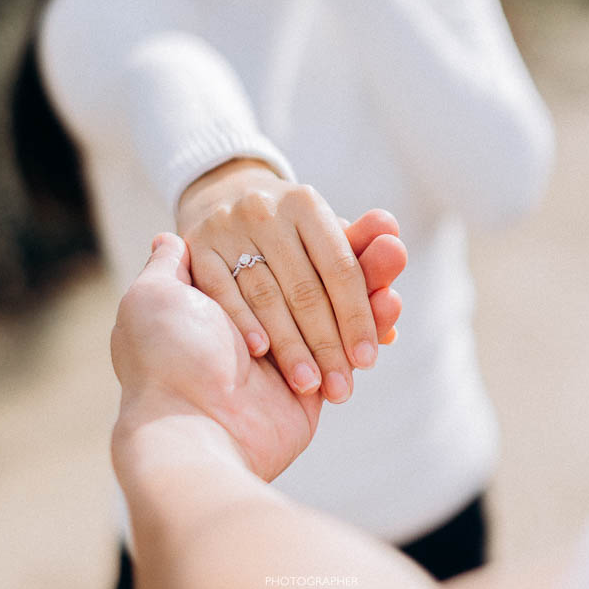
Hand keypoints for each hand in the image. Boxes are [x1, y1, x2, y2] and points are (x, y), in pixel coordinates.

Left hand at [111, 224, 403, 481]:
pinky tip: (392, 301)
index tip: (351, 217)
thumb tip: (164, 239)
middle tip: (390, 237)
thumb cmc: (165, 358)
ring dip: (372, 283)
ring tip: (396, 252)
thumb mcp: (153, 299)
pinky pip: (351, 346)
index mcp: (226, 294)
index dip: (317, 233)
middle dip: (356, 257)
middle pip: (319, 275)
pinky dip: (373, 322)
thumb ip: (168, 265)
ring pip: (340, 306)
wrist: (187, 426)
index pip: (285, 252)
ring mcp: (291, 351)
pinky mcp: (314, 384)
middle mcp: (259, 319)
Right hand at [176, 159, 403, 403]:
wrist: (223, 201)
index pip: (341, 268)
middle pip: (304, 286)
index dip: (358, 316)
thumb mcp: (325, 241)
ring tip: (309, 383)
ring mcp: (226, 225)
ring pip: (265, 293)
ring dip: (290, 344)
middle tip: (342, 387)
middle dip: (327, 342)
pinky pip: (221, 289)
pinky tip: (261, 351)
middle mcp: (265, 208)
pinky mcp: (195, 243)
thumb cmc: (289, 237)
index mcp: (306, 203)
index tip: (368, 361)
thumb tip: (393, 312)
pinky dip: (243, 320)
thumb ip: (362, 272)